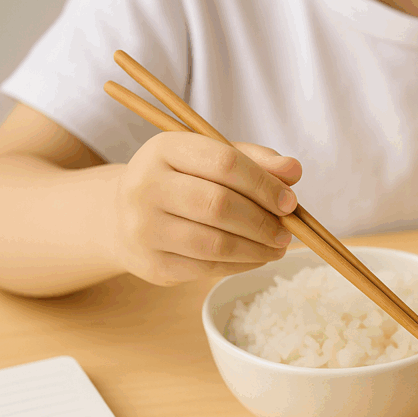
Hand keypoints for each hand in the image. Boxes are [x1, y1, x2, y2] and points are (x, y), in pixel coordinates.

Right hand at [112, 132, 302, 285]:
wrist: (124, 217)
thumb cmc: (182, 183)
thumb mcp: (212, 159)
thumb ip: (255, 161)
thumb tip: (293, 170)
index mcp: (165, 149)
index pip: (225, 163)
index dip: (264, 184)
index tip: (290, 201)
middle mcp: (146, 185)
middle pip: (219, 205)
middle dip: (263, 222)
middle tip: (287, 231)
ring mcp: (144, 227)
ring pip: (215, 243)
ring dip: (257, 249)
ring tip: (278, 247)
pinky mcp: (153, 263)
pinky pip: (208, 268)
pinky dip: (242, 264)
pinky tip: (257, 257)